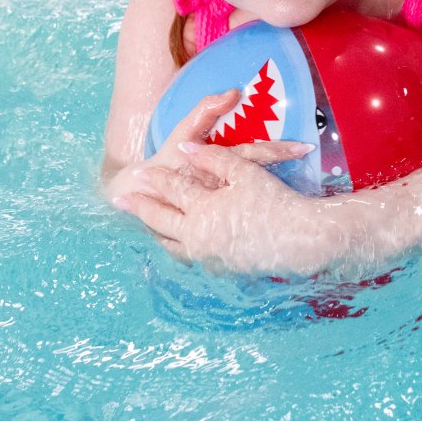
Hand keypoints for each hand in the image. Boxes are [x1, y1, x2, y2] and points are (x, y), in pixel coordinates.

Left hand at [113, 141, 328, 274]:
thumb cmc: (274, 202)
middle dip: (141, 208)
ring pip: (171, 245)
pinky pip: (189, 258)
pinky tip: (178, 244)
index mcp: (203, 209)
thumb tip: (190, 150)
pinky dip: (177, 248)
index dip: (156, 179)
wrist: (299, 240)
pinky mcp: (219, 270)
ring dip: (156, 232)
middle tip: (122, 200)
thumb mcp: (245, 172)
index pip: (172, 190)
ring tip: (144, 225)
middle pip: (160, 220)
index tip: (139, 173)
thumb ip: (214, 158)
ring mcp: (207, 256)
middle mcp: (197, 235)